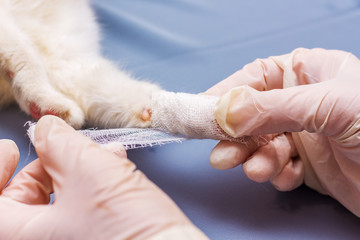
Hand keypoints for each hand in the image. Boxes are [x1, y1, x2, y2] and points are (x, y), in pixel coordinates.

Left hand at [0, 116, 206, 238]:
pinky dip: (93, 182)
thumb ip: (57, 142)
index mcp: (23, 238)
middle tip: (66, 147)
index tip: (12, 149)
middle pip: (25, 198)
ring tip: (103, 152)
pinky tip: (114, 166)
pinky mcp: (93, 239)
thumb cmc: (125, 228)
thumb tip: (47, 128)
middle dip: (49, 164)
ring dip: (77, 168)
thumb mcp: (86, 170)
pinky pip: (81, 208)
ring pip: (58, 200)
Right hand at [206, 48, 359, 215]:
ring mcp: (303, 134)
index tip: (203, 114)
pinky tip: (285, 177)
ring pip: (261, 144)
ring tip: (257, 171)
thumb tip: (223, 110)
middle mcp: (302, 102)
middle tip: (221, 156)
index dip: (227, 94)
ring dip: (255, 159)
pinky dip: (275, 174)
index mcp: (309, 73)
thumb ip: (273, 107)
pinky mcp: (307, 165)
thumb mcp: (330, 107)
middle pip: (252, 115)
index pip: (255, 77)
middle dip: (236, 136)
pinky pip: (277, 167)